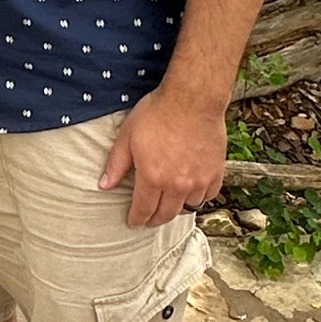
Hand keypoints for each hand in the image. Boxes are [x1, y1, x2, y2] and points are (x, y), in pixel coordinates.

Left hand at [99, 89, 226, 227]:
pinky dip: (199, 198)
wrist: (192, 99)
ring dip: (176, 209)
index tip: (133, 222)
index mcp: (152, 177)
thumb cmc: (157, 114)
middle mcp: (177, 184)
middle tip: (148, 220)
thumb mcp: (127, 137)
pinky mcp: (216, 172)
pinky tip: (191, 194)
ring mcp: (199, 180)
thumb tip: (104, 185)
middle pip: (166, 214)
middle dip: (154, 220)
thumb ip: (116, 164)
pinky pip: (208, 196)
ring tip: (169, 206)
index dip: (137, 219)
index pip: (143, 210)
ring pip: (188, 207)